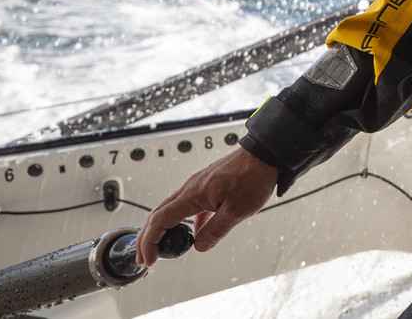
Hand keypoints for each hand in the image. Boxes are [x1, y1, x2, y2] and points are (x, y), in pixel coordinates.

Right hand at [135, 147, 278, 265]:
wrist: (265, 154)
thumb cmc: (253, 175)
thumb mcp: (236, 211)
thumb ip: (215, 231)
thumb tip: (199, 245)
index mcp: (192, 194)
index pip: (160, 220)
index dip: (150, 241)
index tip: (149, 258)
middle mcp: (190, 187)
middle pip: (158, 214)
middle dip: (148, 237)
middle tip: (146, 257)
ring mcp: (198, 184)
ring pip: (172, 208)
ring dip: (163, 228)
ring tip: (163, 246)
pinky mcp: (208, 184)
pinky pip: (189, 204)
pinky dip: (185, 220)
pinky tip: (195, 230)